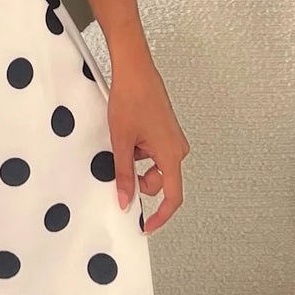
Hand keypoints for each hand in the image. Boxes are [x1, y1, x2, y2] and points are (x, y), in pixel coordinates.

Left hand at [106, 53, 189, 233]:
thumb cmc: (131, 99)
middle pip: (160, 181)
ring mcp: (172, 139)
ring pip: (154, 167)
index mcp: (171, 154)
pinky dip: (138, 152)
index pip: (172, 196)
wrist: (134, 70)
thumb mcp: (121, 141)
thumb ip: (124, 174)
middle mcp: (177, 148)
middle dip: (139, 181)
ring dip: (136, 163)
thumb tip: (125, 200)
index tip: (146, 225)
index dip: (160, 215)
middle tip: (117, 167)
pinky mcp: (165, 131)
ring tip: (120, 141)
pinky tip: (125, 134)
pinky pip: (153, 153)